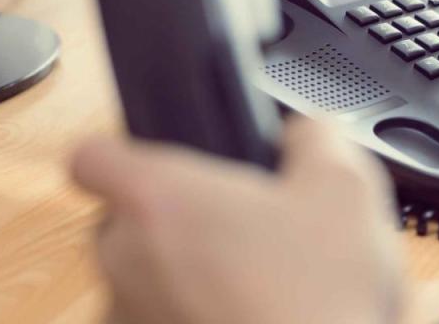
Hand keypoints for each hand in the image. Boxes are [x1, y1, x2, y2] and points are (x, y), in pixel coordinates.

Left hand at [72, 118, 401, 323]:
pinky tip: (250, 314)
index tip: (155, 161)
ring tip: (256, 280)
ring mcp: (131, 314)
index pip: (92, 156)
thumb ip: (314, 137)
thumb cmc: (318, 295)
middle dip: (176, 220)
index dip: (121, 153)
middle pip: (124, 221)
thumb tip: (302, 133)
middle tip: (238, 225)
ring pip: (144, 278)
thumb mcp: (346, 186)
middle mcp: (127, 258)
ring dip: (186, 274)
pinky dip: (193, 314)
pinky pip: (160, 319)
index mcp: (160, 197)